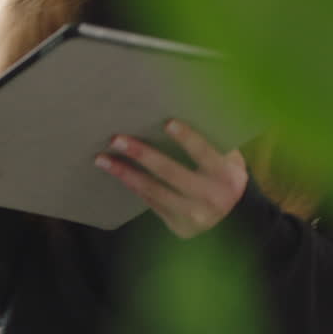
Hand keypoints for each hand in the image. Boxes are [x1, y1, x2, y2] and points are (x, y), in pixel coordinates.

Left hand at [94, 120, 248, 238]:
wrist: (230, 216)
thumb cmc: (221, 173)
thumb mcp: (226, 158)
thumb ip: (209, 141)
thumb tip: (176, 108)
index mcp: (227, 174)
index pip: (205, 153)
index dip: (187, 138)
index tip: (167, 122)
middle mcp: (211, 197)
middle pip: (170, 173)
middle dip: (141, 154)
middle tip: (116, 139)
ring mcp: (194, 215)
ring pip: (152, 190)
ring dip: (124, 173)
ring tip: (102, 158)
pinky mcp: (178, 225)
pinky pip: (149, 201)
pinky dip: (131, 184)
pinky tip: (115, 172)